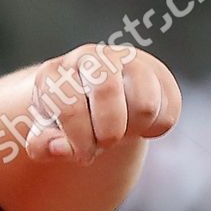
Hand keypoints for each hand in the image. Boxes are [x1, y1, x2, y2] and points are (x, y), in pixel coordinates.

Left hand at [24, 44, 181, 163]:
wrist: (93, 107)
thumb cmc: (64, 124)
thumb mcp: (45, 137)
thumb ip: (42, 146)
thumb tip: (61, 148)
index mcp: (55, 73)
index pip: (70, 108)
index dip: (79, 142)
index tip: (80, 153)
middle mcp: (90, 57)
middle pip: (108, 94)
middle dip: (108, 133)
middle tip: (103, 142)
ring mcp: (126, 59)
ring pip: (145, 105)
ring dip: (133, 130)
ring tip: (120, 130)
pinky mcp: (157, 72)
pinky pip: (168, 111)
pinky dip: (153, 129)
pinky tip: (136, 124)